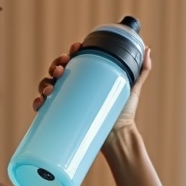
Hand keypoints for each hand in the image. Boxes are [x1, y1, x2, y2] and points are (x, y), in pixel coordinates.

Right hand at [32, 44, 152, 130]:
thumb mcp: (132, 88)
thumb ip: (141, 70)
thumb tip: (148, 49)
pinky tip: (40, 102)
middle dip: (56, 64)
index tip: (76, 48)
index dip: (71, 51)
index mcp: (86, 78)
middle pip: (58, 70)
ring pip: (47, 85)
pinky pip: (43, 108)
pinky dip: (38, 103)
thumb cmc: (124, 113)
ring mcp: (65, 102)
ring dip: (44, 82)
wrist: (117, 138)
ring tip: (51, 87)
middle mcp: (73, 88)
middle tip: (62, 68)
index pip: (75, 60)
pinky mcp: (59, 117)